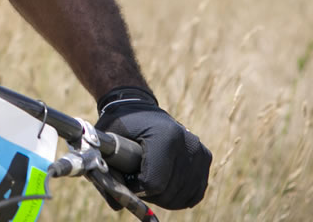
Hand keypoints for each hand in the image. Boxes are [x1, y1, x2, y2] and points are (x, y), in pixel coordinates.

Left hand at [96, 86, 211, 209]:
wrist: (140, 107)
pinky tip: (166, 189)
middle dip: (150, 194)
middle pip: (169, 192)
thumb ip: (108, 170)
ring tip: (149, 182)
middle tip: (137, 182)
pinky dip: (180, 196)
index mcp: (165, 137)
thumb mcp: (108, 141)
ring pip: (183, 195)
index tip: (128, 178)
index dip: (137, 188)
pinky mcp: (204, 156)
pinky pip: (196, 191)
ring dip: (164, 197)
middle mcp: (187, 143)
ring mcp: (198, 150)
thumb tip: (118, 205)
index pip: (155, 183)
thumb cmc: (121, 125)